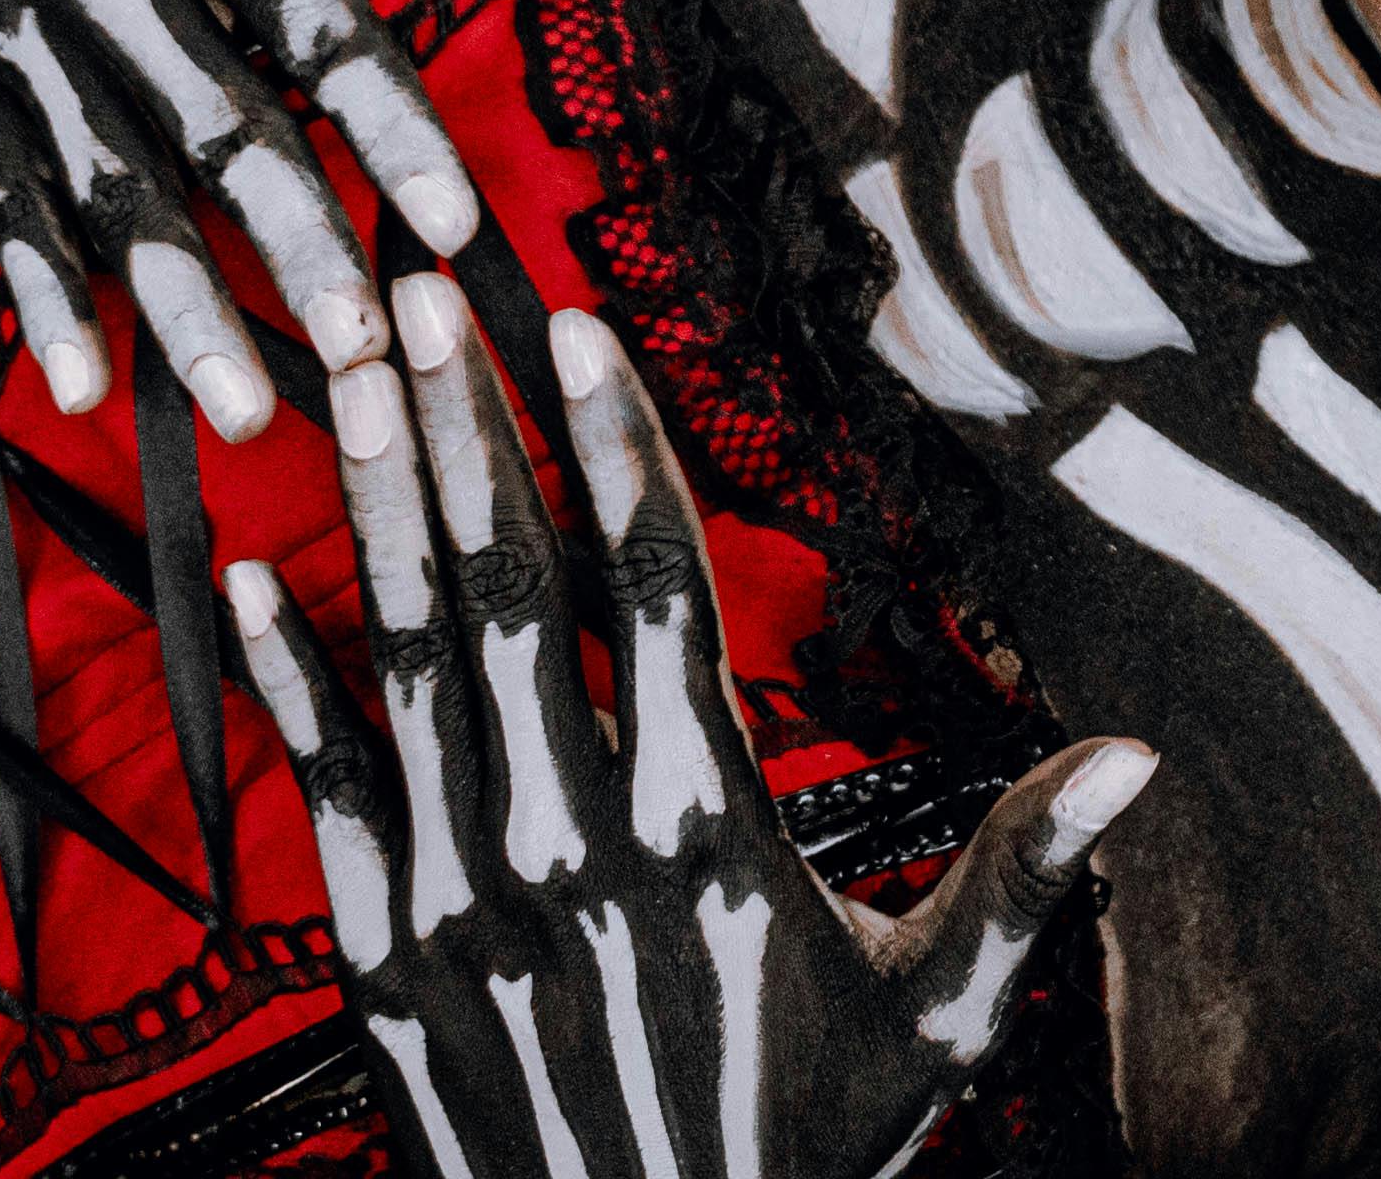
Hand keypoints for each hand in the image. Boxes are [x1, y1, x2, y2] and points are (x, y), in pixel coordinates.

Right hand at [0, 0, 518, 430]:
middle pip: (204, 115)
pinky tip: (85, 385)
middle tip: (371, 353)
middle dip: (287, 240)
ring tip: (256, 409)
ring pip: (99, 176)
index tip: (454, 213)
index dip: (378, 109)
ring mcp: (11, 10)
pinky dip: (36, 286)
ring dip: (172, 297)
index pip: (302, 4)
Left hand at [226, 280, 1156, 1178]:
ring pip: (412, 663)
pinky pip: (329, 792)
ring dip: (377, 510)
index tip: (572, 323)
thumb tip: (1137, 757)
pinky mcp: (385, 963)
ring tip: (354, 374)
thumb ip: (1022, 874)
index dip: (613, 444)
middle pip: (509, 589)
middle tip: (420, 289)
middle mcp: (572, 848)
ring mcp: (464, 902)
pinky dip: (285, 680)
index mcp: (710, 837)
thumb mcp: (937, 1024)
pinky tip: (243, 577)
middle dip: (464, 428)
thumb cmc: (808, 1156)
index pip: (652, 590)